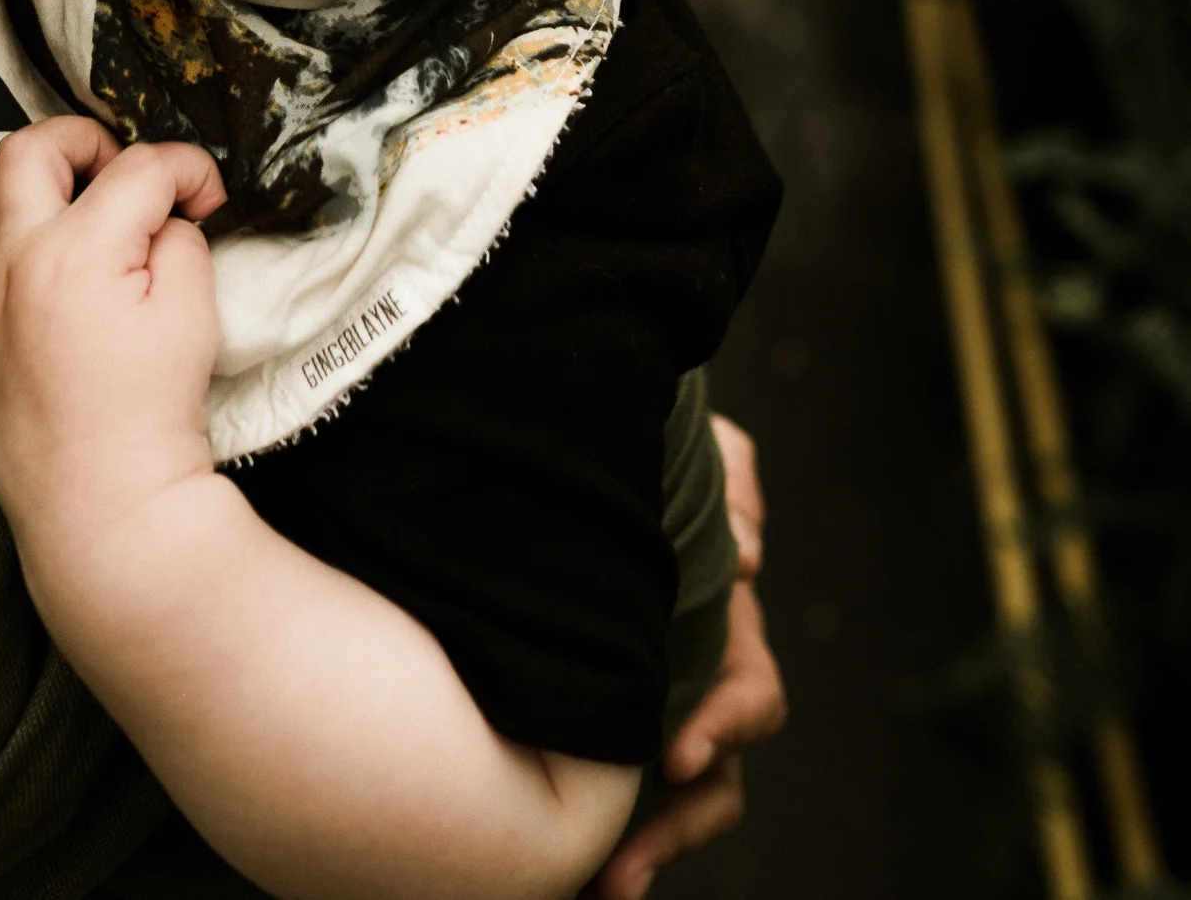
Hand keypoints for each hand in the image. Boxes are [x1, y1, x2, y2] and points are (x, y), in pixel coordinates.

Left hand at [0, 117, 226, 563]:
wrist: (101, 506)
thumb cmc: (150, 414)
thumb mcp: (192, 312)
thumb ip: (178, 240)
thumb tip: (161, 217)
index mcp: (76, 250)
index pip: (138, 167)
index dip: (187, 169)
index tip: (208, 198)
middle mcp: (14, 260)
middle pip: (31, 146)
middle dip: (87, 139)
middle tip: (125, 170)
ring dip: (39, 181)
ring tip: (84, 206)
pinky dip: (3, 231)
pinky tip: (42, 255)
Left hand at [587, 414, 785, 899]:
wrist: (579, 450)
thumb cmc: (658, 450)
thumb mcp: (705, 448)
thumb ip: (735, 483)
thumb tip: (748, 555)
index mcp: (729, 627)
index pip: (750, 696)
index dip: (724, 729)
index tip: (676, 756)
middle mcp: (696, 680)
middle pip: (708, 782)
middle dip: (673, 833)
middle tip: (621, 871)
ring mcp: (650, 703)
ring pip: (660, 803)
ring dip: (635, 850)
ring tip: (595, 890)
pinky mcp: (595, 715)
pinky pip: (603, 785)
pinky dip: (593, 828)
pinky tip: (554, 860)